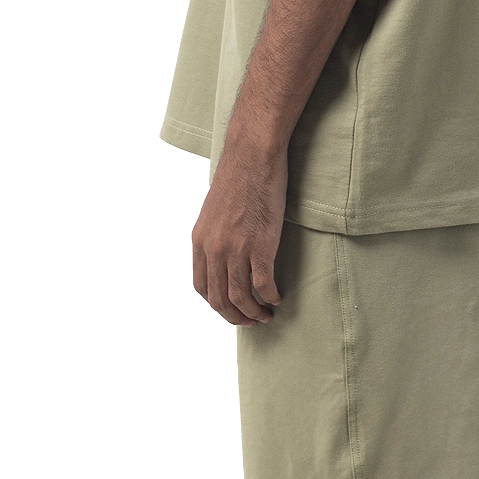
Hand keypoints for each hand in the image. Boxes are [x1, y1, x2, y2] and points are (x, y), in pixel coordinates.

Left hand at [187, 136, 285, 325]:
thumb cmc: (237, 179)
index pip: (201, 287)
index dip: (216, 304)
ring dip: (255, 312)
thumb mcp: (213, 212)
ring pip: (241, 297)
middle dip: (235, 316)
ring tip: (266, 315)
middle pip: (220, 299)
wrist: (252, 157)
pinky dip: (271, 296)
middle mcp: (214, 249)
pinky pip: (264, 284)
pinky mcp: (261, 246)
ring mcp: (237, 249)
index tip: (229, 309)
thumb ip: (213, 236)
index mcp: (200, 241)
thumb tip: (220, 255)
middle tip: (250, 321)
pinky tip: (278, 297)